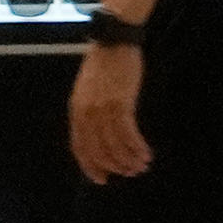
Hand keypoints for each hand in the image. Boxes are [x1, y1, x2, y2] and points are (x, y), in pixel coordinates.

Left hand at [69, 42, 148, 184]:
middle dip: (114, 166)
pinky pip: (127, 134)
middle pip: (98, 150)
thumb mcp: (88, 90)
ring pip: (114, 145)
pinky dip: (137, 147)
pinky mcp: (120, 103)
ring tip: (142, 166)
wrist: (114, 43)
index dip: (91, 166)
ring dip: (129, 159)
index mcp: (76, 111)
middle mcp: (86, 114)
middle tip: (130, 173)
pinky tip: (146, 153)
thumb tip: (99, 135)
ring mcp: (102, 109)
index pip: (80, 147)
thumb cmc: (104, 65)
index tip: (102, 179)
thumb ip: (90, 111)